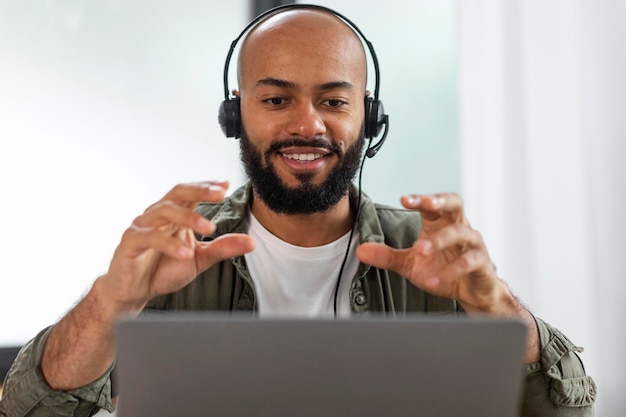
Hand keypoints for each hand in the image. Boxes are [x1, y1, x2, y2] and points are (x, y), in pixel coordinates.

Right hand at [99, 181, 254, 312]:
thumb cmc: (164, 269)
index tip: (226, 185)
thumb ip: (222, 248)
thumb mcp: (200, 259)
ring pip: (164, 211)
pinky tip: (185, 253)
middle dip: (199, 191)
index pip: (191, 193)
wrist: (135, 291)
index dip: (207, 186)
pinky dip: (169, 244)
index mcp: (174, 215)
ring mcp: (142, 226)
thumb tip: (252, 242)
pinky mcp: (129, 243)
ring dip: (188, 218)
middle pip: (177, 193)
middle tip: (220, 194)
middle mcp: (157, 215)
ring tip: (210, 228)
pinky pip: (149, 238)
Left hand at [357, 193, 505, 313]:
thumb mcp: (410, 263)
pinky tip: (432, 281)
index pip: (430, 205)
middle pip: (455, 204)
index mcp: (440, 223)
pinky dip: (450, 271)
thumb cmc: (442, 269)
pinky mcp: (482, 264)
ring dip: (439, 240)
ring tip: (418, 249)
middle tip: (426, 204)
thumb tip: (361, 250)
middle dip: (440, 201)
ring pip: (461, 233)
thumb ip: (388, 255)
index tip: (403, 199)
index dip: (419, 199)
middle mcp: (459, 228)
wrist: (470, 292)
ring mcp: (473, 244)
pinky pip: (469, 262)